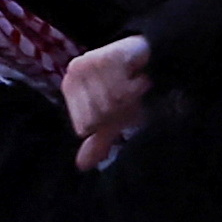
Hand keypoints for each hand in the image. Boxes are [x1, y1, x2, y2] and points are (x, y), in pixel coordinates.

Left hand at [62, 36, 150, 166]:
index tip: (116, 105)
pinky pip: (122, 89)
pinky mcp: (107, 55)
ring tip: (134, 84)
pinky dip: (137, 87)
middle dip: (120, 109)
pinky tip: (138, 75)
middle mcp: (74, 72)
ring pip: (111, 102)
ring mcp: (89, 62)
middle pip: (98, 115)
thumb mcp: (113, 119)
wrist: (151, 56)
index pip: (85, 127)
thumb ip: (98, 141)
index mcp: (70, 87)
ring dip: (131, 97)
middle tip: (128, 93)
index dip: (107, 122)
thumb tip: (82, 166)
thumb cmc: (128, 87)